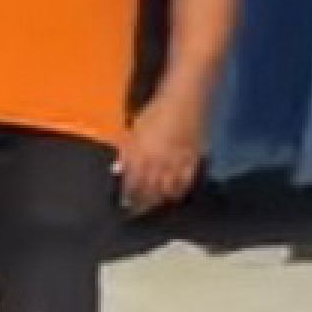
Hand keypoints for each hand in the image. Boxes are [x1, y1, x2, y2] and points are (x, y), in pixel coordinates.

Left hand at [119, 94, 206, 214]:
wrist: (185, 99)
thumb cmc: (155, 111)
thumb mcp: (134, 130)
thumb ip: (126, 151)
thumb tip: (118, 169)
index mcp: (140, 153)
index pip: (132, 183)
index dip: (127, 196)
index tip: (123, 205)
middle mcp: (159, 161)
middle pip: (149, 190)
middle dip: (141, 203)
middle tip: (136, 211)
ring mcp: (177, 162)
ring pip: (167, 190)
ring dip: (158, 200)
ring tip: (152, 205)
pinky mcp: (194, 160)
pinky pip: (185, 182)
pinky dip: (178, 191)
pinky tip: (173, 195)